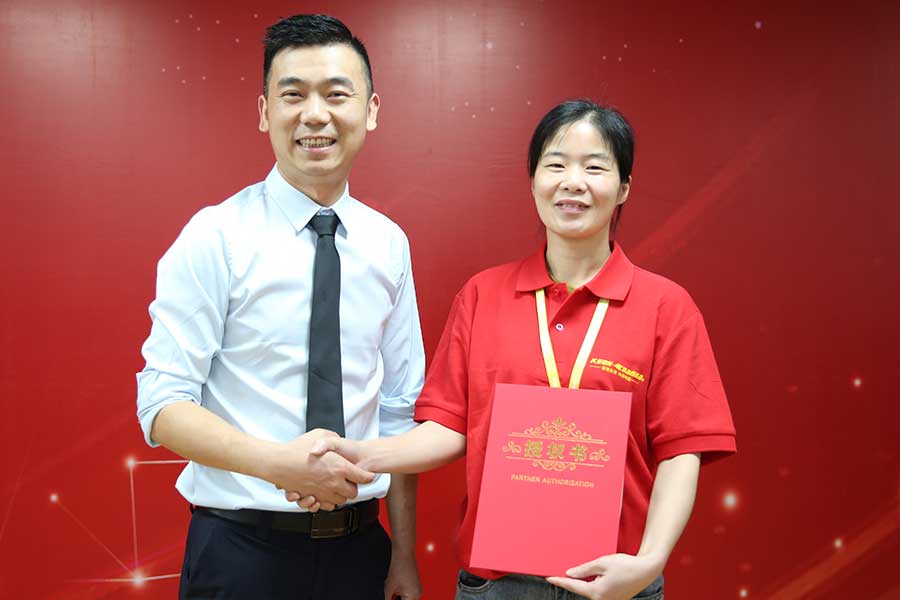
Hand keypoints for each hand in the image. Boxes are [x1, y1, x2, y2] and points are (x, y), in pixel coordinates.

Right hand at [263, 429, 374, 506]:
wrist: (277, 462)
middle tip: (351, 481)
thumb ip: (333, 438)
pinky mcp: (312, 497)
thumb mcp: (320, 434)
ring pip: (340, 501)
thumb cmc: (296, 449)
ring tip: (338, 487)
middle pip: (353, 492)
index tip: (368, 474)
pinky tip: (325, 494)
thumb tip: (338, 440)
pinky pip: (326, 506)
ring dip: (341, 495)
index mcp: (339, 467)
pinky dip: (327, 502)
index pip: (363, 477)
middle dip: (354, 487)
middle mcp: (333, 482)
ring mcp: (323, 492)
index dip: (367, 475)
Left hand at [384, 550, 421, 599]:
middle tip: (389, 594)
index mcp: (414, 596)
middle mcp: (418, 593)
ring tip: (391, 589)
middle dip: (395, 599)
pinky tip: (394, 587)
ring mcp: (417, 588)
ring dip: (397, 597)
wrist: (403, 552)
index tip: (389, 597)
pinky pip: (407, 593)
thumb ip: (386, 599)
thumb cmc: (398, 566)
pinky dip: (400, 593)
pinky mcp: (414, 584)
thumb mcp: (389, 587)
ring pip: (405, 599)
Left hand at [546, 553, 661, 599]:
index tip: (549, 578)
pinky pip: (598, 591)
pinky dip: (592, 584)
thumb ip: (584, 570)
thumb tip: (569, 574)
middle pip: (581, 590)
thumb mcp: (601, 563)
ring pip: (589, 591)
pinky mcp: (613, 598)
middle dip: (571, 581)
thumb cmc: (625, 565)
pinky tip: (590, 577)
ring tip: (575, 573)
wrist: (646, 570)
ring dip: (583, 582)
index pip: (573, 586)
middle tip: (558, 573)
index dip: (560, 581)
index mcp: (597, 592)